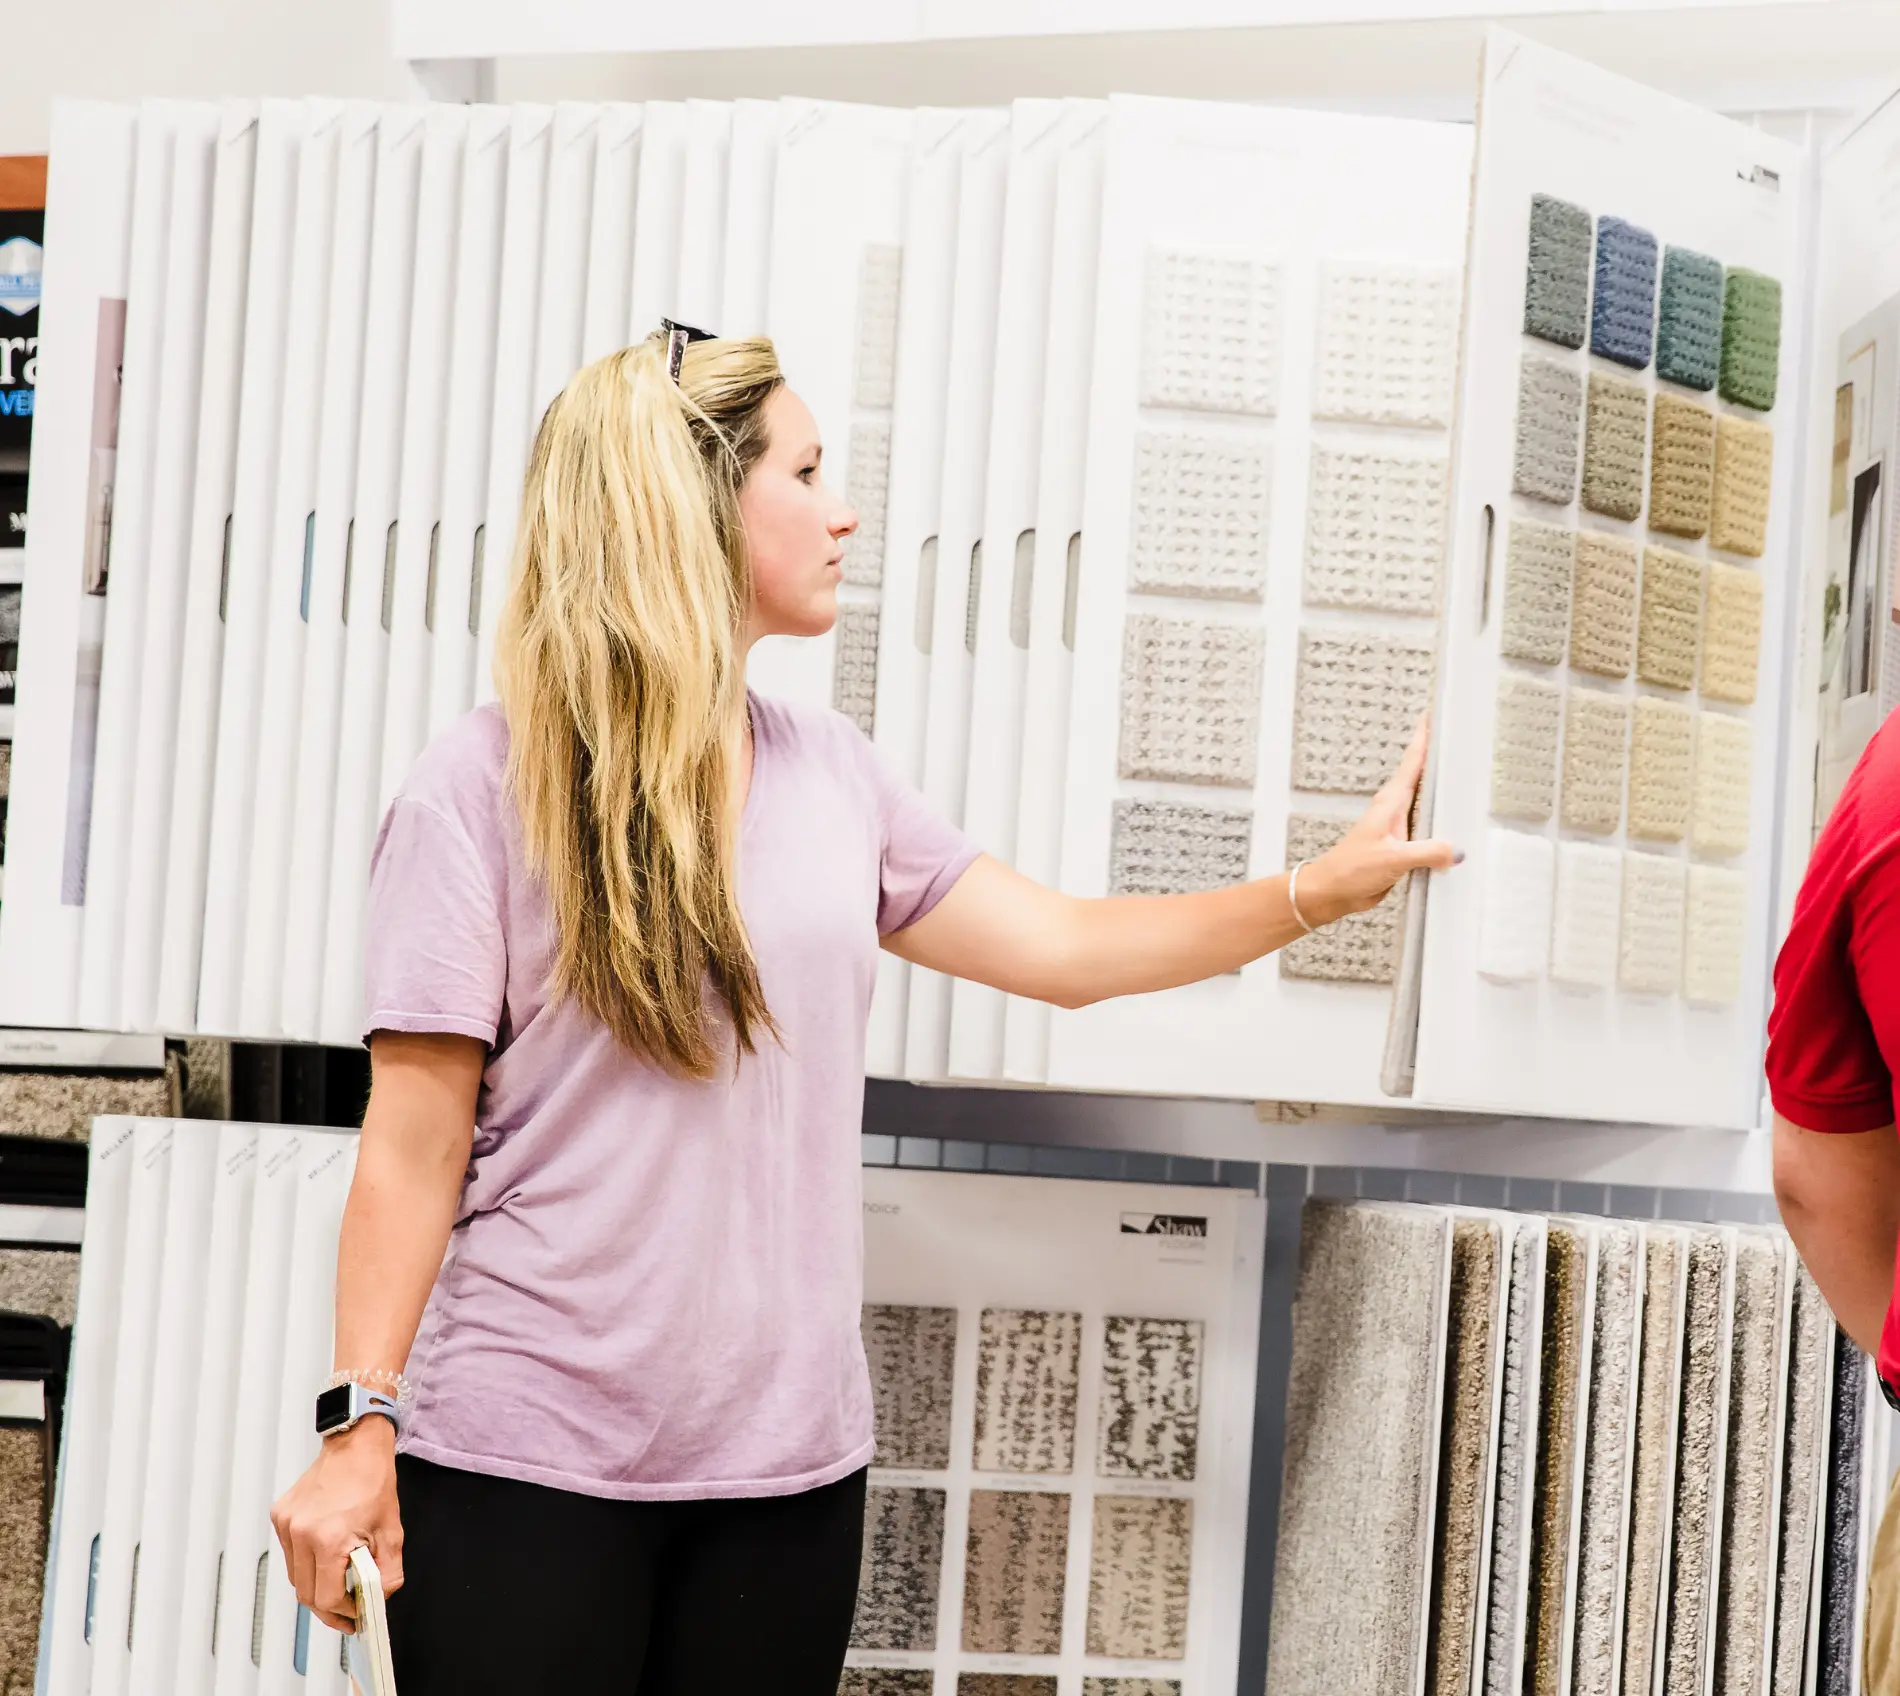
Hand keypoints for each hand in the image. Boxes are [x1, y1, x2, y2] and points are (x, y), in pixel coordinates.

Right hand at [270, 1417, 402, 1633]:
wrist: (355, 1445)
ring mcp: (286, 1525)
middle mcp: (301, 1533)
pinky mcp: (280, 1516)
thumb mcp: (392, 1531)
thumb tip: (379, 1598)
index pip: (326, 1597)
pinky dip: (306, 1561)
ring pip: (296, 1576)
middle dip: (328, 1606)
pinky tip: (325, 1552)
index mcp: (329, 1539)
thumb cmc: (373, 1482)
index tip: (356, 1614)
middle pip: (306, 1593)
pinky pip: (290, 1553)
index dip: (342, 1612)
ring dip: (316, 1584)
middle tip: (347, 1610)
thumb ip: (388, 1572)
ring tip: (338, 1581)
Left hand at [1302, 716, 1459, 923]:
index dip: (1423, 739)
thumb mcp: (1394, 858)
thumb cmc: (1351, 869)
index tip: (1433, 715)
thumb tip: (1457, 850)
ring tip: (1461, 774)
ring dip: (1441, 791)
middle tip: (1455, 737)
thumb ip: (1427, 852)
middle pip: (1421, 777)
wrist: (1333, 892)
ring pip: (1426, 803)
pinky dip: (1441, 822)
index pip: (1412, 763)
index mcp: (1390, 803)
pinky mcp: (1402, 847)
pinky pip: (1427, 829)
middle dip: (1437, 757)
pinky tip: (1455, 826)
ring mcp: (1399, 828)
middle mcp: (1395, 811)